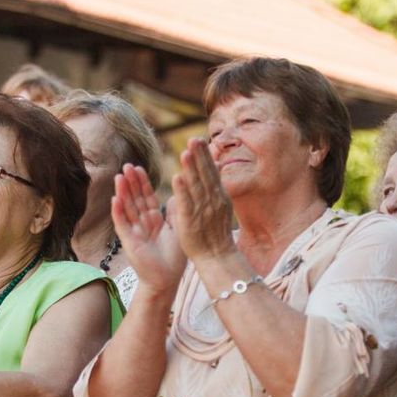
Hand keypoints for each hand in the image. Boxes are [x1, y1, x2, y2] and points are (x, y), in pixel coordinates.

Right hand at [111, 164, 186, 294]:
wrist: (167, 280)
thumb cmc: (174, 259)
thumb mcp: (179, 230)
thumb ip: (176, 212)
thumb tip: (179, 192)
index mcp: (154, 221)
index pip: (147, 197)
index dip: (142, 183)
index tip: (138, 168)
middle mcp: (142, 224)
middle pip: (135, 199)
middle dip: (131, 183)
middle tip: (127, 165)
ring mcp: (134, 232)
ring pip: (127, 208)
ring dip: (122, 193)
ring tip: (119, 176)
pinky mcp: (128, 242)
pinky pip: (122, 225)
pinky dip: (118, 212)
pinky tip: (114, 199)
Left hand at [169, 138, 236, 261]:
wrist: (218, 258)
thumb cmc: (216, 234)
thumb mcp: (219, 208)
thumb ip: (215, 190)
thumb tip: (215, 171)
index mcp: (219, 196)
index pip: (211, 172)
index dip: (205, 156)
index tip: (198, 140)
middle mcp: (213, 201)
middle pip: (205, 174)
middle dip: (199, 156)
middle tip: (193, 139)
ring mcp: (203, 211)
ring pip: (196, 186)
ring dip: (191, 169)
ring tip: (185, 152)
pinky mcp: (191, 221)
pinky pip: (187, 203)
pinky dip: (182, 191)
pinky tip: (177, 178)